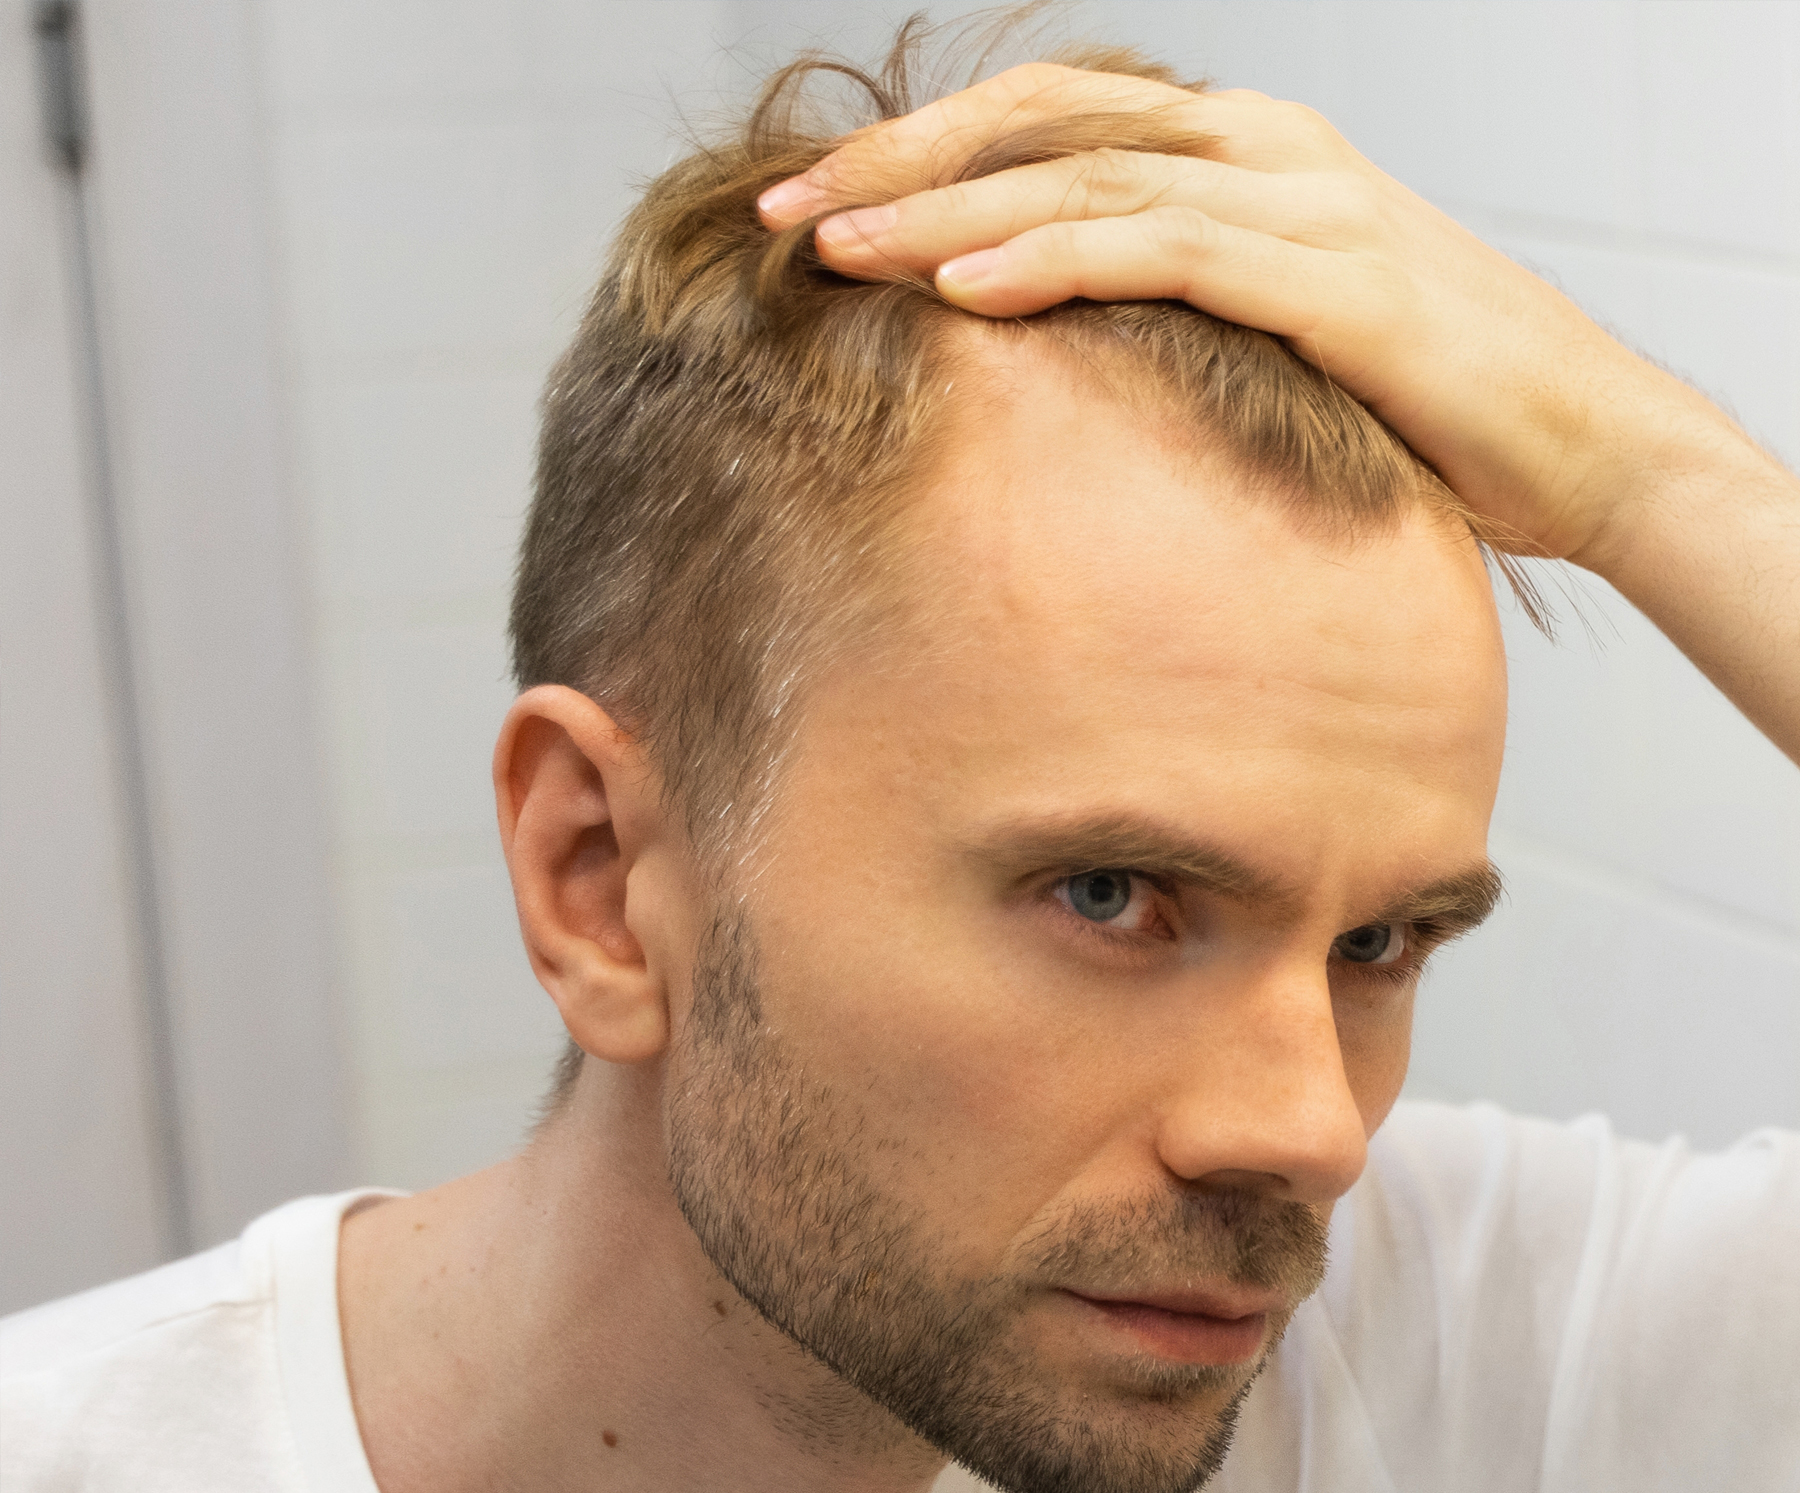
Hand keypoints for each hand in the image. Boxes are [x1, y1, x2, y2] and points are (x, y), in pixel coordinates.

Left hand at [758, 63, 1747, 578]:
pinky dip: (1057, 261)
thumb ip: (1176, 320)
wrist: (1582, 444)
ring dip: (950, 213)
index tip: (813, 215)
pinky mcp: (1333, 276)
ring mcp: (1302, 201)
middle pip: (1045, 125)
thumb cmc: (1417, 409)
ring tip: (834, 251)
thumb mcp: (1272, 344)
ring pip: (1089, 176)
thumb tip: (1064, 369)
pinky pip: (1168, 251)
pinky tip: (964, 288)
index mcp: (1240, 156)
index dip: (927, 158)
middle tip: (783, 216)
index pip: (1051, 126)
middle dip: (903, 167)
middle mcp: (1263, 149)